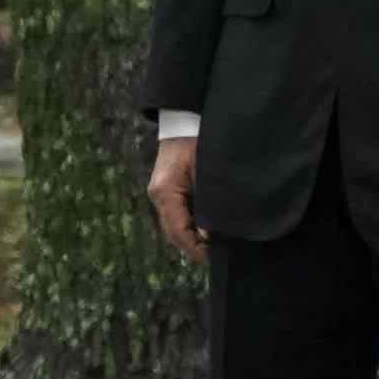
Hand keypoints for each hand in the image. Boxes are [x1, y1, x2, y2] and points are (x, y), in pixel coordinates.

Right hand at [148, 129, 204, 265]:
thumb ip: (209, 204)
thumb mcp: (207, 173)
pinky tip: (207, 230)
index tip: (214, 257)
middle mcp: (159, 196)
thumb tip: (211, 234)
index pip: (178, 230)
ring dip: (192, 237)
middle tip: (219, 255)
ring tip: (215, 246)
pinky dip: (191, 226)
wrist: (186, 122)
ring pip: (174, 226)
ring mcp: (160, 194)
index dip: (195, 248)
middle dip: (194, 247)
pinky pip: (177, 216)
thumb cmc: (199, 143)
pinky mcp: (167, 192)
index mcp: (166, 192)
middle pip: (173, 232)